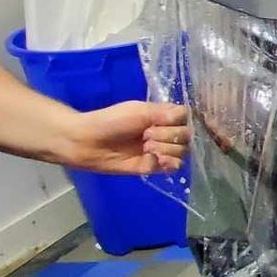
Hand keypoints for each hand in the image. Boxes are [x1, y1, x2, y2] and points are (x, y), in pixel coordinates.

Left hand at [62, 101, 189, 174]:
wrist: (88, 142)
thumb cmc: (111, 121)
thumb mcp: (139, 110)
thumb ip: (165, 113)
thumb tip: (187, 117)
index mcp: (162, 116)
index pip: (186, 117)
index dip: (178, 121)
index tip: (160, 121)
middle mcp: (165, 132)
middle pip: (187, 135)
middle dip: (168, 136)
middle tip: (145, 135)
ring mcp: (161, 150)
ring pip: (183, 151)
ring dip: (166, 148)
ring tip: (145, 148)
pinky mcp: (155, 167)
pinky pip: (175, 166)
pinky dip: (169, 162)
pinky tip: (156, 159)